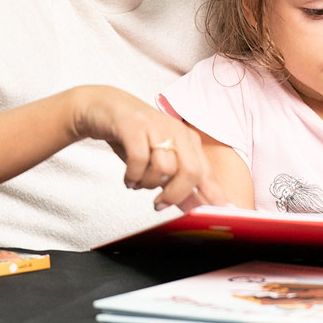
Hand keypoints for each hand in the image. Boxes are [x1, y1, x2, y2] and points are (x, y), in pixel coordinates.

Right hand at [68, 85, 226, 211]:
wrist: (104, 107)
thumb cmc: (134, 137)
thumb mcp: (158, 162)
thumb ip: (177, 185)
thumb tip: (195, 210)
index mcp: (188, 140)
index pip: (206, 174)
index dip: (212, 197)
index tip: (219, 214)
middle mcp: (176, 131)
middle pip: (191, 171)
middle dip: (175, 194)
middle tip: (160, 204)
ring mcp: (156, 126)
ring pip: (164, 167)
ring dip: (148, 183)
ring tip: (138, 182)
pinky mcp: (133, 126)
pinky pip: (139, 158)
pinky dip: (133, 175)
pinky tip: (129, 178)